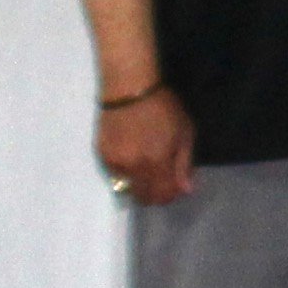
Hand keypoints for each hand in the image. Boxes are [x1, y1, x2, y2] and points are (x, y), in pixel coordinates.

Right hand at [97, 82, 194, 206]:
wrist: (129, 90)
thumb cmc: (163, 107)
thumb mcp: (184, 131)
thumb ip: (184, 164)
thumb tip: (186, 190)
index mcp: (158, 162)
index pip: (163, 196)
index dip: (171, 195)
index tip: (175, 187)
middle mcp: (135, 168)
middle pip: (143, 198)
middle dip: (155, 195)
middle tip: (162, 180)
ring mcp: (116, 163)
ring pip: (128, 188)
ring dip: (139, 184)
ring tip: (146, 165)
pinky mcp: (102, 157)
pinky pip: (116, 175)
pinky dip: (125, 172)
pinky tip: (132, 155)